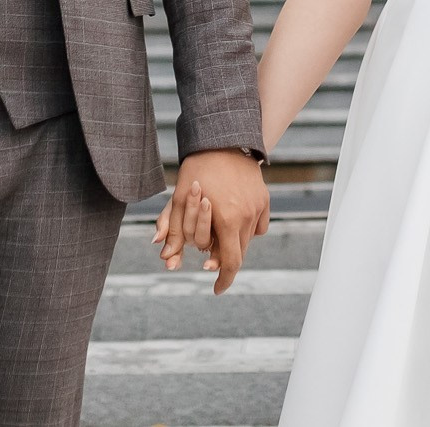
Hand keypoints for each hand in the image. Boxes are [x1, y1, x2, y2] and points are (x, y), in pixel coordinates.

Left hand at [151, 149, 268, 292]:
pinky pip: (258, 226)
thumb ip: (174, 231)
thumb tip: (165, 258)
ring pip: (248, 240)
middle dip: (224, 261)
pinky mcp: (264, 199)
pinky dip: (247, 230)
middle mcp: (247, 216)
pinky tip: (234, 222)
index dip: (224, 280)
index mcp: (227, 220)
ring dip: (234, 245)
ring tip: (219, 236)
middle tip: (210, 264)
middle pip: (239, 253)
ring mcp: (258, 207)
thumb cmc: (196, 169)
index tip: (216, 289)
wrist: (222, 140)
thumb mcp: (180, 199)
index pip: (230, 263)